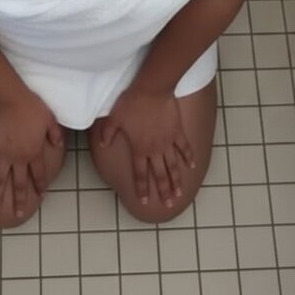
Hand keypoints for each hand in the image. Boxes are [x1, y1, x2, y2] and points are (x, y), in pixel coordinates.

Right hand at [0, 92, 62, 217]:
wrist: (10, 99)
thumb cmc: (31, 106)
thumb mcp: (50, 119)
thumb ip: (55, 134)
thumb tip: (59, 144)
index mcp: (34, 153)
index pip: (39, 174)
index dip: (40, 185)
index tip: (41, 196)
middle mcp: (19, 158)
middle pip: (20, 183)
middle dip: (20, 200)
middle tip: (18, 214)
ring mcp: (3, 154)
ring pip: (0, 180)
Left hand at [97, 88, 195, 207]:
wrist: (152, 89)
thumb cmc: (131, 103)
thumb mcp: (114, 118)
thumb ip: (108, 134)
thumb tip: (102, 145)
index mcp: (139, 149)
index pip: (140, 174)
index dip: (142, 188)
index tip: (145, 201)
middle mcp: (154, 149)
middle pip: (160, 175)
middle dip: (164, 191)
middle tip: (169, 205)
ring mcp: (168, 141)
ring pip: (173, 165)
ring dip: (176, 180)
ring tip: (179, 193)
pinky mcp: (177, 131)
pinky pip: (184, 147)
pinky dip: (188, 157)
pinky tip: (191, 166)